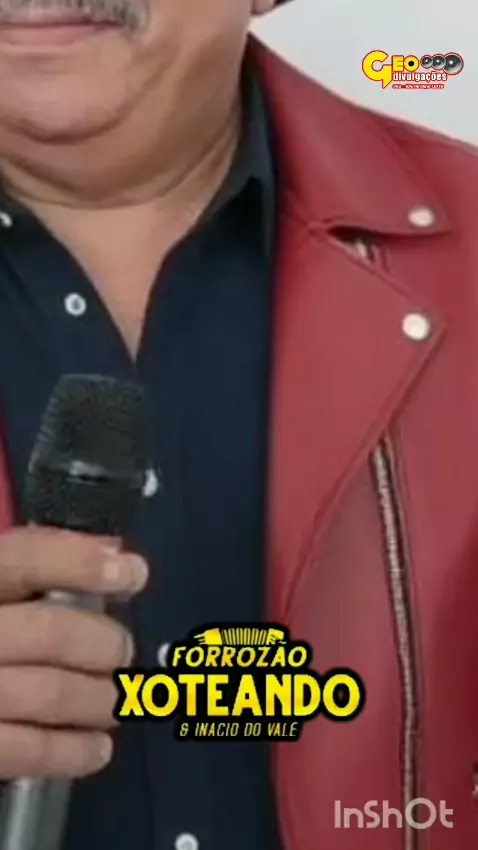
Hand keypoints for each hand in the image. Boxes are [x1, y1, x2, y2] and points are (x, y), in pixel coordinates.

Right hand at [0, 526, 147, 778]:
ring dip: (98, 699)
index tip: (133, 574)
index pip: (25, 559)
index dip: (82, 564)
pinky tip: (97, 747)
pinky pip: (28, 750)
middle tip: (122, 652)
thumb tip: (112, 549)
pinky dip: (73, 751)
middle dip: (103, 644)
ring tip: (114, 701)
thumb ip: (41, 562)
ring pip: (49, 693)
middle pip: (50, 633)